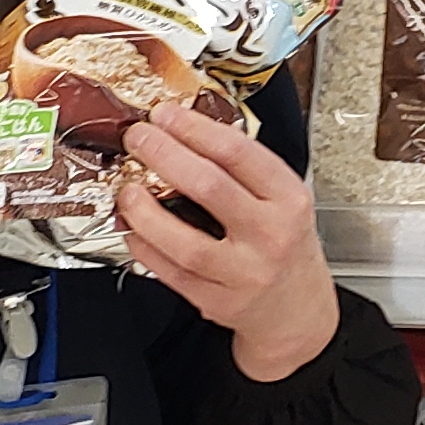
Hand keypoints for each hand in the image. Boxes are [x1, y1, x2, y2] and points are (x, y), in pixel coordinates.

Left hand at [119, 105, 341, 382]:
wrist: (297, 310)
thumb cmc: (285, 245)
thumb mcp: (284, 201)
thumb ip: (244, 170)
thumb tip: (182, 131)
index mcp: (289, 200)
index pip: (238, 153)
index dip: (194, 128)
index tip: (165, 114)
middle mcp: (271, 236)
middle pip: (209, 187)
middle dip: (164, 155)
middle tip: (138, 139)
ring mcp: (244, 273)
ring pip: (185, 241)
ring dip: (146, 211)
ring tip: (128, 190)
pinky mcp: (218, 301)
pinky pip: (171, 273)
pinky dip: (145, 247)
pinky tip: (133, 228)